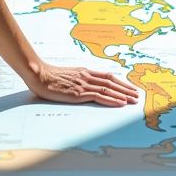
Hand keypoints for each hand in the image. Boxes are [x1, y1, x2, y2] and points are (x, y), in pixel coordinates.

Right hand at [27, 63, 141, 106]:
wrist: (38, 74)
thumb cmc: (48, 77)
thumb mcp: (66, 76)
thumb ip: (76, 80)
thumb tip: (82, 87)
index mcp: (84, 72)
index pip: (107, 76)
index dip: (120, 82)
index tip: (129, 88)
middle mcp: (87, 76)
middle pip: (112, 82)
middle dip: (126, 89)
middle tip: (137, 95)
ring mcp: (83, 84)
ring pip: (109, 89)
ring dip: (123, 95)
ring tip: (133, 100)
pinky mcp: (78, 93)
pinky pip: (99, 96)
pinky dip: (112, 100)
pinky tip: (120, 103)